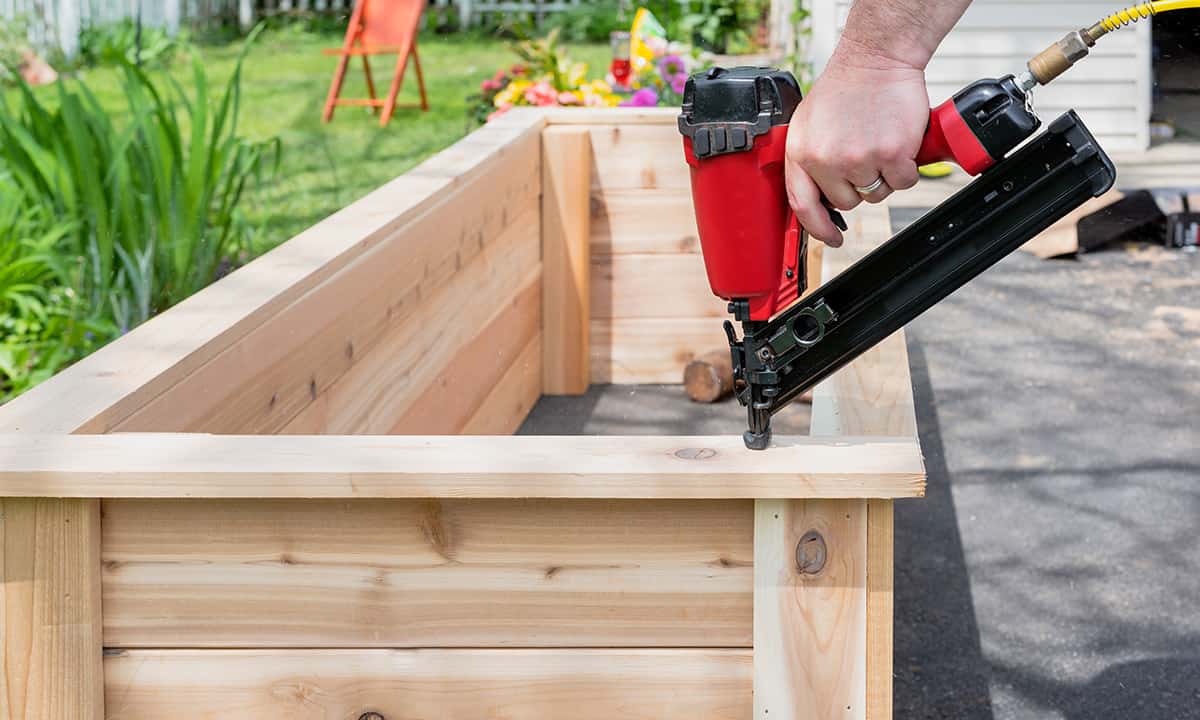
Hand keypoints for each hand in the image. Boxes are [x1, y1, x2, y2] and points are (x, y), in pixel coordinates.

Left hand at [785, 54, 930, 246]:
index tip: (830, 238)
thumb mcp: (807, 124)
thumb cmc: (845, 89)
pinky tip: (898, 144)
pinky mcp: (891, 155)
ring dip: (883, 176)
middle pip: (846, 202)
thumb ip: (808, 160)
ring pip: (875, 194)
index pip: (803, 205)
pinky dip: (907, 168)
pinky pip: (902, 183)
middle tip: (863, 155)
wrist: (876, 59)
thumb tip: (816, 198)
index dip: (817, 228)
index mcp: (801, 153)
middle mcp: (827, 160)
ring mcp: (859, 159)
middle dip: (857, 186)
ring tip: (878, 142)